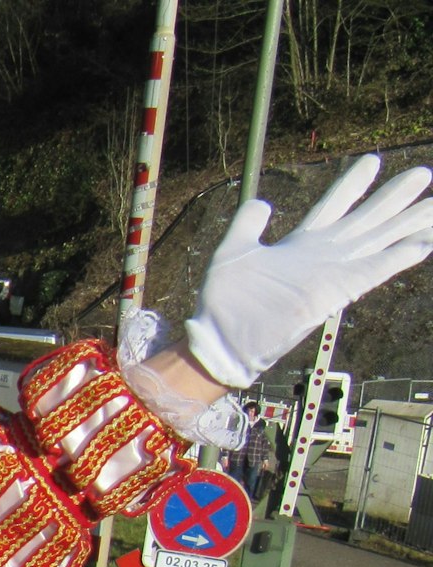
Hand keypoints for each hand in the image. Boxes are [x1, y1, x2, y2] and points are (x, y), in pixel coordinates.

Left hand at [187, 155, 432, 387]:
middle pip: (367, 219)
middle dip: (394, 197)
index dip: (352, 184)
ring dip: (408, 223)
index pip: (333, 206)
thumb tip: (263, 202)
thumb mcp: (234, 251)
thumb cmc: (224, 302)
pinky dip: (398, 257)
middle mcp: (323, 256)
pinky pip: (374, 270)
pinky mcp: (337, 290)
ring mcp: (333, 272)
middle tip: (422, 172)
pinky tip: (424, 243)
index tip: (372, 161)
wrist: (221, 338)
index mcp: (300, 244)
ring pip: (380, 239)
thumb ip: (248, 224)